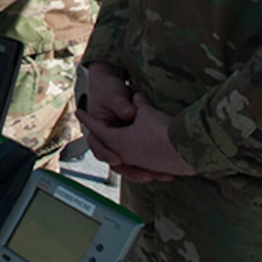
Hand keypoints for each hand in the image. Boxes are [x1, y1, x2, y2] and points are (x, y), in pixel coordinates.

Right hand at [78, 70, 195, 181]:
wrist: (113, 85)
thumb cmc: (108, 89)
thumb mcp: (112, 95)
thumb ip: (120, 105)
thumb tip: (130, 114)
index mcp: (96, 129)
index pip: (98, 145)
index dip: (107, 154)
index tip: (117, 159)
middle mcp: (108, 140)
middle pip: (115, 160)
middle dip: (130, 170)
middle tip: (144, 174)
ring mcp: (120, 144)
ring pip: (129, 164)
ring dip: (141, 171)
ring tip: (157, 175)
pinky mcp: (133, 145)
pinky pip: (140, 160)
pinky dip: (150, 166)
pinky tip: (164, 171)